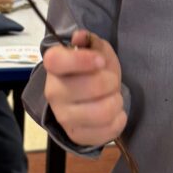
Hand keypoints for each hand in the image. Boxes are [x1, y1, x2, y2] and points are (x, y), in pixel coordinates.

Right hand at [43, 29, 126, 145]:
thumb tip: (80, 37)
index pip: (57, 61)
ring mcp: (64, 117)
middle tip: (111, 82)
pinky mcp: (77, 136)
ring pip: (103, 111)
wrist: (81, 100)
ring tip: (113, 98)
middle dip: (112, 82)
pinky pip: (108, 131)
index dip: (82, 60)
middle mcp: (54, 93)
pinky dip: (119, 120)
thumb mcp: (93, 51)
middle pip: (93, 86)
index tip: (100, 61)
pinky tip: (114, 113)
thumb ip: (90, 41)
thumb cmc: (89, 71)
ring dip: (116, 102)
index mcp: (55, 67)